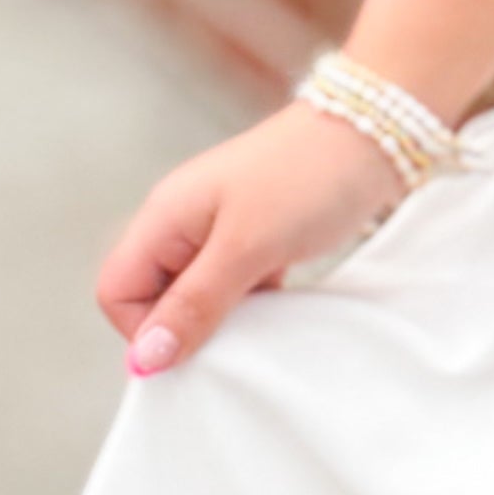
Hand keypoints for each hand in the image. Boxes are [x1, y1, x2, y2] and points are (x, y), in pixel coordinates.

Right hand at [97, 102, 411, 377]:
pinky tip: (280, 308)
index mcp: (164, 217)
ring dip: (222, 319)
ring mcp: (219, 229)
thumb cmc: (308, 178)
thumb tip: (146, 360)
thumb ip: (195, 303)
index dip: (145, 329)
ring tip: (263, 322)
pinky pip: (234, 287)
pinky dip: (251, 305)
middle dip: (184, 328)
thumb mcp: (248, 247)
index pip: (117, 291)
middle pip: (153, 297)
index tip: (195, 348)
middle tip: (234, 341)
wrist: (377, 134)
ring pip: (197, 295)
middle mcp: (182, 223)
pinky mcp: (257, 237)